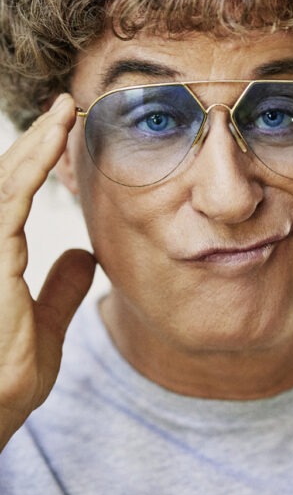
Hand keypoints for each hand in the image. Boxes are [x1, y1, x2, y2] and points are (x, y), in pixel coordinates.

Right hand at [0, 95, 94, 448]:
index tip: (62, 134)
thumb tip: (83, 254)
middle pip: (4, 183)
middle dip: (35, 144)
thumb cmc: (2, 387)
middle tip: (65, 107)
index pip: (10, 202)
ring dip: (35, 145)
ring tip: (64, 112)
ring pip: (4, 184)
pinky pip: (10, 203)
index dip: (33, 165)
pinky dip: (31, 167)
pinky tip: (53, 139)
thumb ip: (58, 291)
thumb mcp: (40, 332)